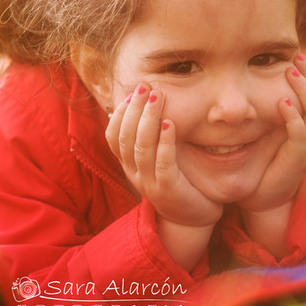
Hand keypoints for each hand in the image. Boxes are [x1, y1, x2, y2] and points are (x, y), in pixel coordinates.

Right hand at [106, 84, 223, 227]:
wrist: (192, 220)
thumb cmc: (177, 182)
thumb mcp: (157, 159)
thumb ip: (149, 138)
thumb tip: (143, 106)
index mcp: (129, 165)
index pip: (112, 137)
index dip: (120, 113)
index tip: (132, 92)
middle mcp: (134, 174)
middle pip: (126, 137)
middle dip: (134, 108)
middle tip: (145, 86)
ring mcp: (150, 183)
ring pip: (141, 148)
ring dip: (148, 119)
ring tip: (157, 96)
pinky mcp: (169, 191)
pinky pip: (163, 164)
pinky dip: (165, 142)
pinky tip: (170, 123)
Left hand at [239, 52, 305, 213]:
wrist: (263, 197)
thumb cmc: (264, 161)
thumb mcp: (269, 130)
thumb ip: (270, 109)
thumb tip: (257, 79)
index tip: (298, 54)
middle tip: (297, 56)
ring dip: (305, 91)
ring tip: (290, 73)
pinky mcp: (297, 161)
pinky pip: (301, 136)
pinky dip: (294, 118)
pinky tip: (283, 104)